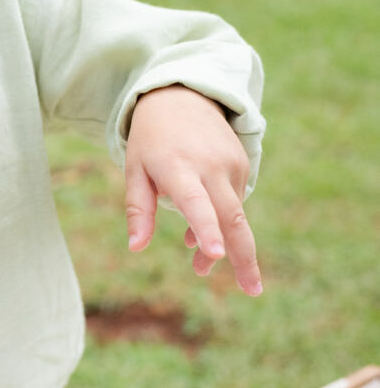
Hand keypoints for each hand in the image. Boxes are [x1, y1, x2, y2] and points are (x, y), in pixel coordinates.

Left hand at [124, 85, 262, 295]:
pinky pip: (235, 202)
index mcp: (178, 168)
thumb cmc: (151, 140)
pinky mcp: (243, 165)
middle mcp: (210, 167)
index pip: (196, 203)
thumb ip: (138, 209)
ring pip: (234, 216)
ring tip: (198, 266)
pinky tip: (200, 233)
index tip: (216, 254)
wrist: (182, 96)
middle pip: (232, 218)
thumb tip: (136, 248)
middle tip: (253, 291)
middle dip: (244, 258)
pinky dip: (221, 223)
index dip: (205, 229)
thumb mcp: (134, 170)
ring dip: (223, 245)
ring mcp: (231, 165)